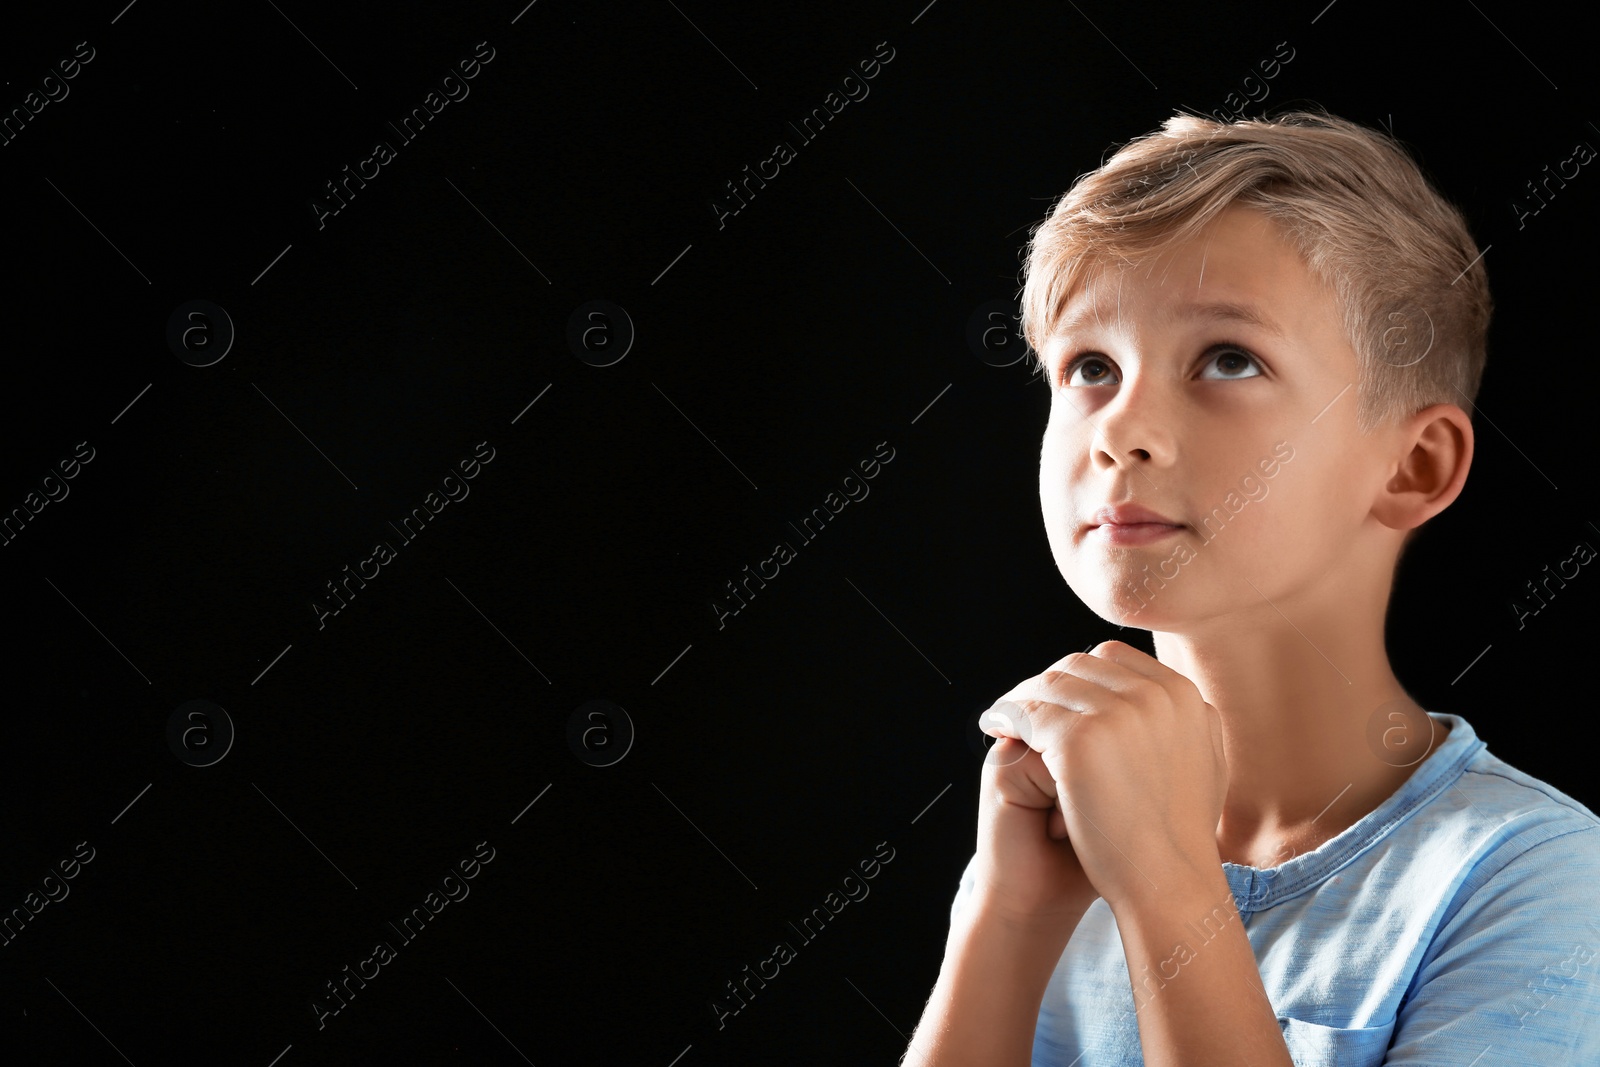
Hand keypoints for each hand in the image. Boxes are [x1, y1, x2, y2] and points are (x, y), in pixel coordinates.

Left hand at [978, 640, 1227, 913]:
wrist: (1168, 881)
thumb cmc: (1179, 836)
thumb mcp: (1203, 762)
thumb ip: (1183, 723)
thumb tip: (1160, 697)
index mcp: (1184, 694)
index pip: (1115, 661)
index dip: (1081, 678)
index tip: (1059, 699)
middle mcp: (1154, 693)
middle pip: (1080, 667)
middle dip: (1050, 685)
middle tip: (1023, 705)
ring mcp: (1117, 713)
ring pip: (1050, 686)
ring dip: (1023, 698)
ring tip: (1002, 718)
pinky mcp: (1080, 739)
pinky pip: (1028, 713)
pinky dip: (1006, 716)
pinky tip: (994, 730)